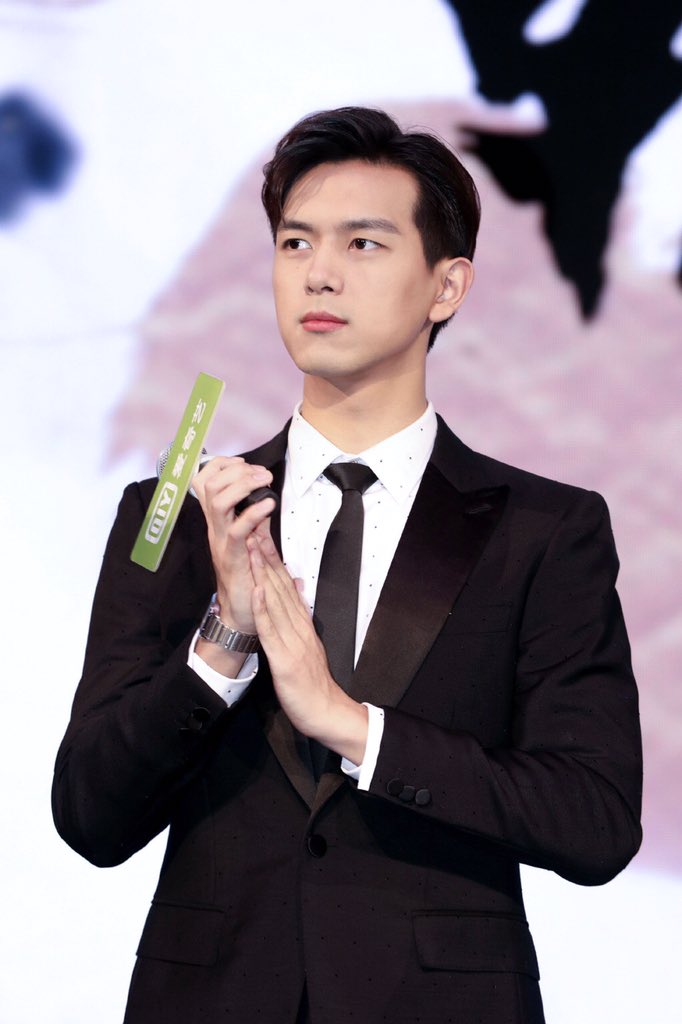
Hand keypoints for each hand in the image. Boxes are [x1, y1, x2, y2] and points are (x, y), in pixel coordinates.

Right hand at [192, 456, 274, 632]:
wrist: (242, 613)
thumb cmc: (247, 576)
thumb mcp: (251, 540)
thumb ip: (254, 519)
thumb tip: (264, 497)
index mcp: (217, 520)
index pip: (205, 481)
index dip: (221, 465)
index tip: (244, 463)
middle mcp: (215, 527)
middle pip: (210, 485)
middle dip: (237, 470)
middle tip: (262, 473)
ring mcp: (221, 541)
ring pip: (218, 501)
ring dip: (243, 485)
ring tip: (264, 481)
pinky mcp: (232, 557)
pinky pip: (237, 529)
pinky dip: (254, 513)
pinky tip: (269, 506)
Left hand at [248, 531, 368, 764]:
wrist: (326, 711)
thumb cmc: (313, 683)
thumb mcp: (308, 645)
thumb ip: (301, 617)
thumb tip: (299, 590)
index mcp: (302, 623)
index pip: (287, 584)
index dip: (274, 559)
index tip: (262, 535)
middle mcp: (298, 626)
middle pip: (281, 584)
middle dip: (266, 555)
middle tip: (254, 526)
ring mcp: (292, 640)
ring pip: (275, 599)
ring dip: (262, 571)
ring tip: (252, 545)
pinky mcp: (285, 657)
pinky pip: (271, 629)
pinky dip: (264, 607)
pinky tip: (258, 588)